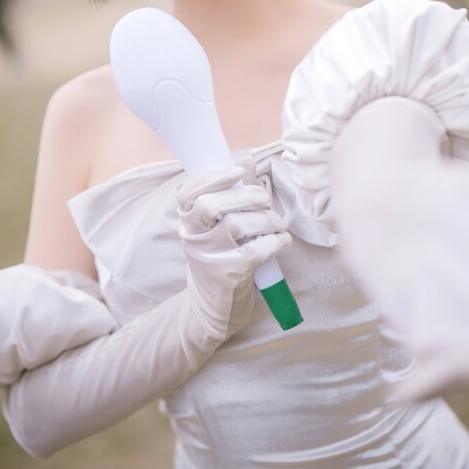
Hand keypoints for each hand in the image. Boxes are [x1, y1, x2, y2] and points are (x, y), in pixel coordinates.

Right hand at [176, 159, 291, 345]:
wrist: (213, 309)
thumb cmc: (220, 258)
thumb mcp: (218, 227)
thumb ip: (232, 193)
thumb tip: (247, 160)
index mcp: (187, 221)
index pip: (187, 192)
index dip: (213, 178)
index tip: (237, 173)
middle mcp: (191, 238)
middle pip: (213, 205)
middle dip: (247, 196)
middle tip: (265, 201)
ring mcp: (207, 257)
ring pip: (237, 225)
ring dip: (266, 219)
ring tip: (277, 224)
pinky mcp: (226, 275)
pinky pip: (254, 251)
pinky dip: (274, 241)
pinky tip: (281, 241)